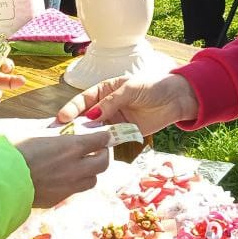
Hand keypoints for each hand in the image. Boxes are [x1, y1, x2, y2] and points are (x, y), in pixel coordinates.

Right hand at [13, 131, 111, 206]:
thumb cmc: (13, 151)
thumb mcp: (33, 134)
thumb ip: (50, 133)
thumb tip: (57, 130)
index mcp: (71, 146)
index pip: (100, 140)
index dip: (103, 137)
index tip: (101, 135)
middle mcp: (75, 167)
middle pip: (103, 163)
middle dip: (103, 155)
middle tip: (97, 151)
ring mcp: (68, 186)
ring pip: (92, 180)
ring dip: (90, 172)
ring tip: (81, 167)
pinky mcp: (58, 199)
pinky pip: (74, 191)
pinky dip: (74, 184)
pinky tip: (62, 179)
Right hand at [56, 73, 197, 136]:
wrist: (176, 100)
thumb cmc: (153, 87)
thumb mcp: (131, 88)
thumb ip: (112, 101)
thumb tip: (93, 115)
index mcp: (104, 91)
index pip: (83, 100)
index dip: (72, 108)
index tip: (62, 118)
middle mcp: (106, 106)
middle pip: (86, 117)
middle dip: (74, 125)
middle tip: (61, 136)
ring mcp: (114, 121)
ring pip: (96, 130)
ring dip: (86, 137)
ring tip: (73, 146)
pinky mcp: (124, 134)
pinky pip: (109, 140)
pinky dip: (102, 145)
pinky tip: (93, 151)